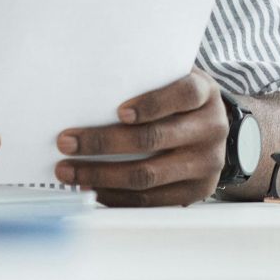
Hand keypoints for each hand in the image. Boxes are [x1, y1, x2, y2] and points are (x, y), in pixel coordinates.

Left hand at [54, 68, 228, 206]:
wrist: (212, 129)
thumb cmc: (180, 99)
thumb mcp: (174, 79)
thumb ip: (145, 79)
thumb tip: (86, 88)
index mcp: (205, 94)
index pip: (182, 95)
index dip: (151, 104)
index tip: (119, 112)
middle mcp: (211, 128)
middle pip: (154, 139)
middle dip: (104, 143)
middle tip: (67, 142)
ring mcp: (206, 164)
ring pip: (148, 175)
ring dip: (102, 175)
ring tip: (70, 170)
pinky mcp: (195, 192)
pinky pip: (151, 200)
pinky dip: (117, 196)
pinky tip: (93, 188)